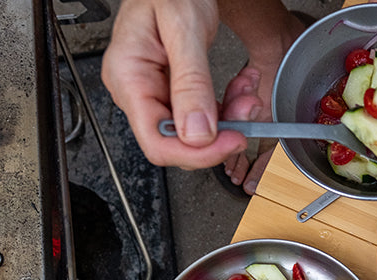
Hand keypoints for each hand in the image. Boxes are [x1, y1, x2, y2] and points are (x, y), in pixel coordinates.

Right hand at [101, 0, 246, 168]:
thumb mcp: (184, 29)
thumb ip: (190, 82)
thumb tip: (196, 133)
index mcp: (129, 78)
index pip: (158, 142)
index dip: (197, 152)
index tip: (232, 140)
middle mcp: (137, 90)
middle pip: (179, 141)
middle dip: (221, 131)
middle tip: (248, 109)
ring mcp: (155, 92)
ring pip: (197, 130)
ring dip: (231, 116)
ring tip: (247, 90)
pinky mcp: (174, 90)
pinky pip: (203, 113)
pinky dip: (228, 104)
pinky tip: (241, 86)